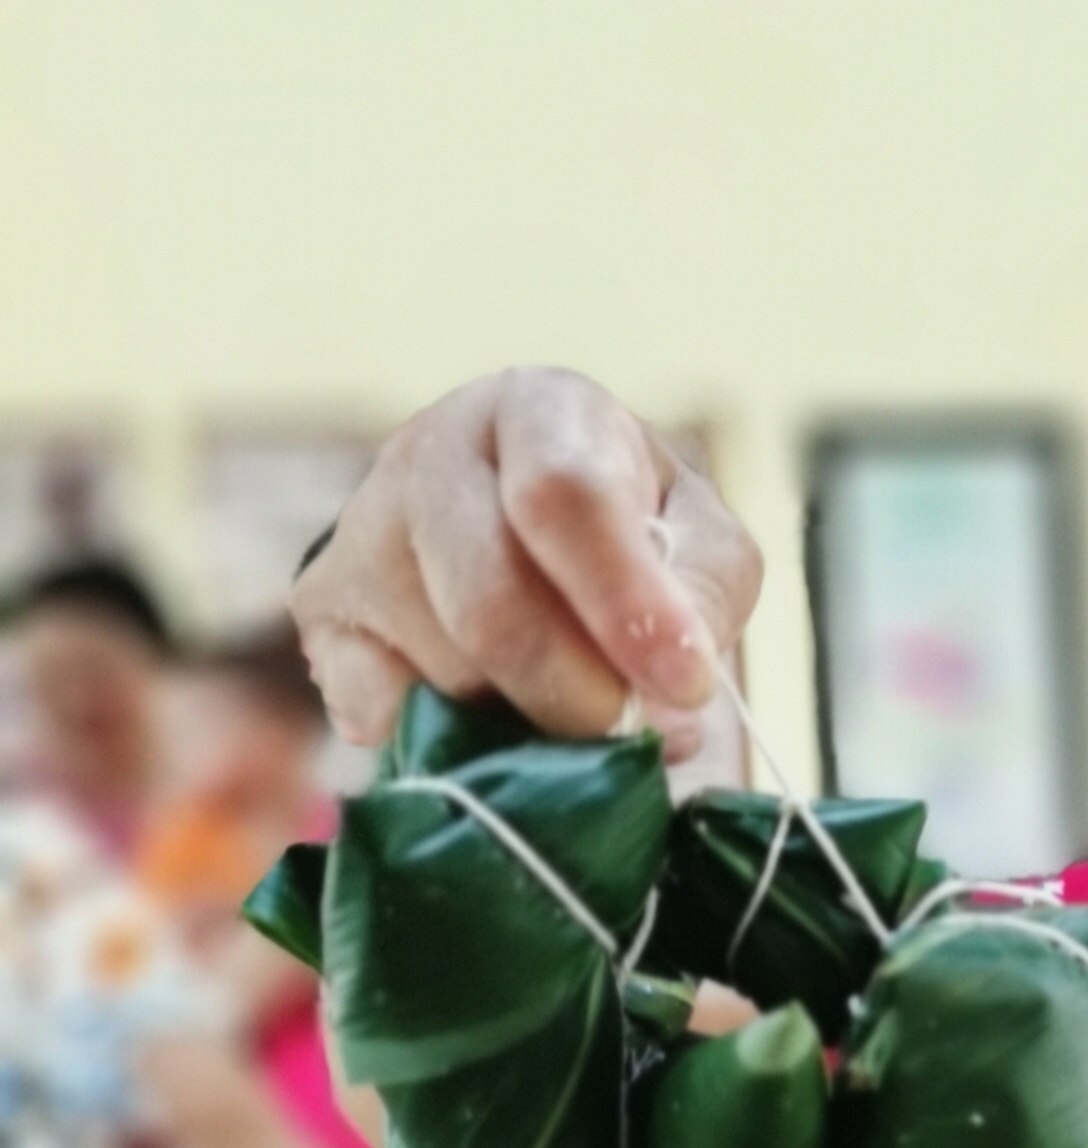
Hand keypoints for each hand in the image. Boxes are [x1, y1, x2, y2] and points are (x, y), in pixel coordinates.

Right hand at [292, 369, 763, 783]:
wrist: (527, 528)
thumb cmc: (636, 533)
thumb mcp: (703, 544)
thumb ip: (705, 597)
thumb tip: (672, 690)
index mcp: (540, 410)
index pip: (564, 495)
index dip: (625, 601)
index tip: (687, 685)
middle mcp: (432, 448)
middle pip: (489, 599)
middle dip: (574, 695)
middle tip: (624, 730)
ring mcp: (362, 523)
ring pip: (440, 663)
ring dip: (519, 717)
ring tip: (561, 701)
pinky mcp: (322, 602)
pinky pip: (375, 701)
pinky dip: (444, 737)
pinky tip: (485, 718)